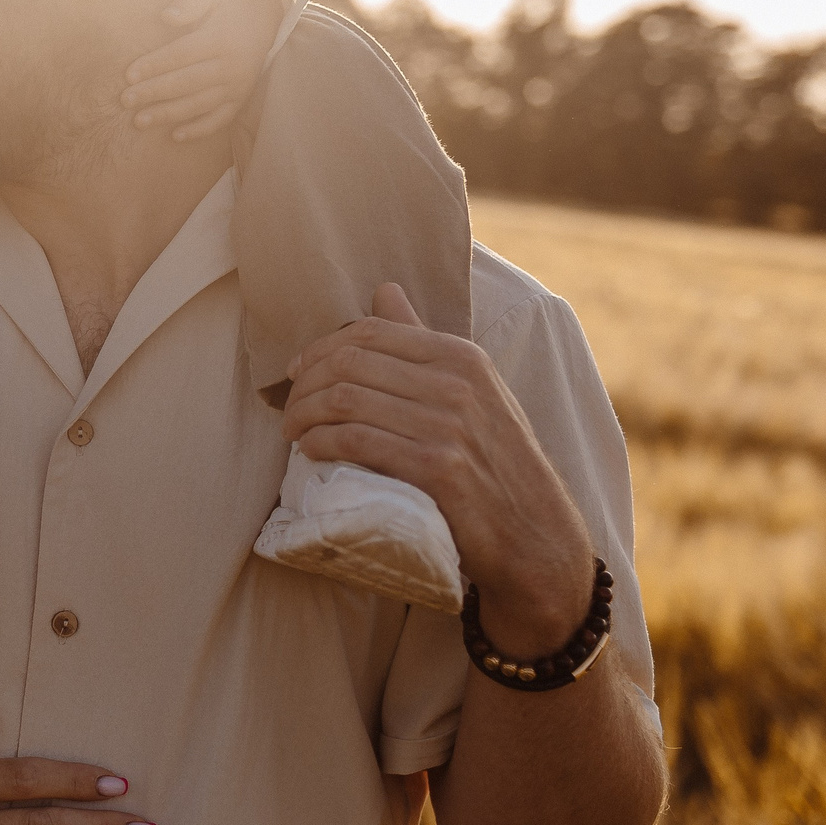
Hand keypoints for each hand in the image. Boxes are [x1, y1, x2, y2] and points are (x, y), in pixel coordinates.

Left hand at [120, 0, 294, 141]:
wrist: (267, 16)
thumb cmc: (229, 3)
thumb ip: (190, 2)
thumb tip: (166, 16)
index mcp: (220, 39)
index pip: (181, 54)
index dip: (155, 65)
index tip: (129, 75)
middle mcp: (231, 65)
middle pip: (186, 82)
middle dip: (154, 92)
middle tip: (125, 101)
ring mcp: (238, 85)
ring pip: (199, 104)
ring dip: (169, 114)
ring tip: (139, 121)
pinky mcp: (242, 98)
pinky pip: (220, 119)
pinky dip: (199, 129)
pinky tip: (175, 136)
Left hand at [282, 285, 599, 655]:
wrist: (536, 534)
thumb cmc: (495, 461)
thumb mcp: (472, 390)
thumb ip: (423, 342)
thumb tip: (385, 290)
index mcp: (462, 357)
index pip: (371, 332)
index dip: (321, 348)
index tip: (297, 371)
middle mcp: (458, 384)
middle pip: (350, 363)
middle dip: (304, 384)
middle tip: (289, 408)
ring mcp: (449, 427)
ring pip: (345, 399)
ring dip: (304, 415)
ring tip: (293, 431)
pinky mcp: (438, 470)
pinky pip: (356, 441)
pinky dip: (321, 443)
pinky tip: (311, 451)